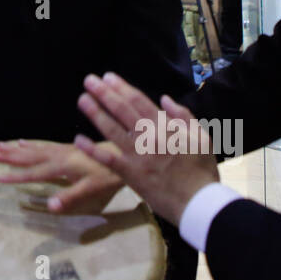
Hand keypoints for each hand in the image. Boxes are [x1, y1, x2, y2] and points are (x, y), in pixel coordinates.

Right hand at [0, 139, 125, 214]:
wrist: (126, 154)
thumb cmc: (109, 177)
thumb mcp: (92, 191)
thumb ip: (69, 198)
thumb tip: (48, 207)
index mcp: (62, 167)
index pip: (33, 173)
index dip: (15, 176)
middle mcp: (59, 156)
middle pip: (29, 156)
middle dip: (9, 156)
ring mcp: (63, 150)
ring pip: (34, 149)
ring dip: (16, 148)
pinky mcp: (68, 149)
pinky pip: (43, 145)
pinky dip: (30, 144)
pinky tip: (23, 141)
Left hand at [74, 72, 220, 226]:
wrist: (200, 202)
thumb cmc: (202, 171)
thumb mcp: (201, 137)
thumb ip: (183, 115)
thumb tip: (165, 98)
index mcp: (165, 126)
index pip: (139, 100)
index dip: (122, 87)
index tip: (108, 77)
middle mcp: (149, 136)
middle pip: (122, 110)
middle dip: (104, 93)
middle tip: (89, 80)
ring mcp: (138, 155)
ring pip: (112, 129)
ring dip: (95, 113)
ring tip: (82, 99)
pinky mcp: (131, 174)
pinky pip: (108, 159)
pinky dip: (92, 150)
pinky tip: (78, 139)